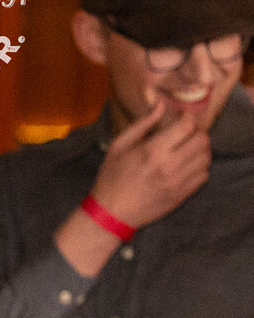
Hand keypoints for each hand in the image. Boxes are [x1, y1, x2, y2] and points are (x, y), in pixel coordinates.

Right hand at [92, 96, 213, 228]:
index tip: (184, 118)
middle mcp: (169, 166)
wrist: (111, 213)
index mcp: (152, 151)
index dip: (188, 118)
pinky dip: (199, 168)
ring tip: (188, 150)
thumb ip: (143, 124)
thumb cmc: (111, 177)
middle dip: (197, 133)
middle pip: (202, 140)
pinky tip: (186, 166)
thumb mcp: (119, 146)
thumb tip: (160, 105)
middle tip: (187, 135)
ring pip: (206, 157)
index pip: (187, 126)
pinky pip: (204, 175)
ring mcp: (178, 182)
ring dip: (200, 150)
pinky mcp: (182, 195)